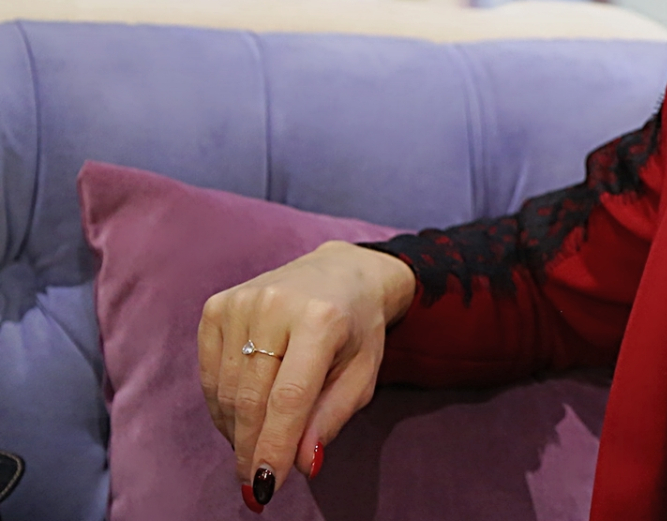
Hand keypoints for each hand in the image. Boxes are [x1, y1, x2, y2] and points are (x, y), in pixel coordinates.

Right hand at [197, 241, 415, 510]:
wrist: (342, 272)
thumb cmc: (357, 330)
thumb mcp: (363, 374)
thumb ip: (332, 418)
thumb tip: (300, 464)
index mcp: (322, 318)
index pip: (289, 398)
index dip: (274, 447)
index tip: (266, 487)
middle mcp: (276, 304)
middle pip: (251, 398)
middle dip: (251, 447)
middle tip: (256, 481)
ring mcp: (241, 302)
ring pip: (225, 391)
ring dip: (237, 429)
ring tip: (256, 443)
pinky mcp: (217, 305)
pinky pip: (209, 374)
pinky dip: (222, 404)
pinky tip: (243, 413)